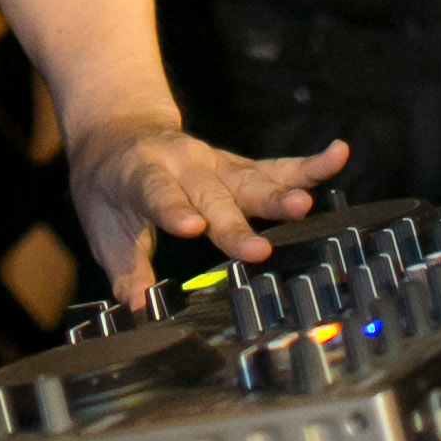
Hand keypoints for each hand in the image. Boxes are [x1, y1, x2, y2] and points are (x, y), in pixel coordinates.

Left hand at [66, 116, 349, 304]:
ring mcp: (214, 162)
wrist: (117, 128)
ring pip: (250, 180)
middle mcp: (183, 165)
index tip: (193, 228)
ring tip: (306, 204)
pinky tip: (338, 155)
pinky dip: (308, 165)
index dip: (175, 210)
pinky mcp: (237, 165)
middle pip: (212, 197)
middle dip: (236, 224)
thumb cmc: (109, 183)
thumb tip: (138, 313)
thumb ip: (125, 271)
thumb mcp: (103, 227)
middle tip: (259, 250)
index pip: (159, 194)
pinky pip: (276, 166)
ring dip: (278, 195)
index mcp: (141, 175)